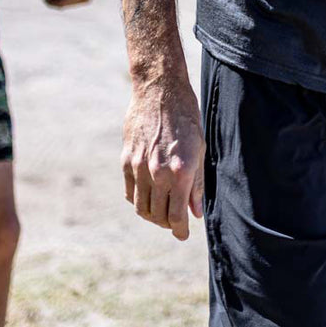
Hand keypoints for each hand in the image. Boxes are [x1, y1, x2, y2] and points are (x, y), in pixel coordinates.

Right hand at [122, 79, 205, 240]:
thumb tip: (195, 213)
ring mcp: (139, 168)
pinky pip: (130, 192)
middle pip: (158, 215)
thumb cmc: (186, 117)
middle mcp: (158, 173)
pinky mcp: (126, 161)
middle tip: (175, 221)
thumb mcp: (199, 149)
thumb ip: (196, 183)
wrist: (160, 92)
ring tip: (162, 212)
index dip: (181, 230)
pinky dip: (139, 201)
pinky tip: (149, 196)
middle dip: (168, 224)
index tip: (184, 234)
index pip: (177, 215)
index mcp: (180, 171)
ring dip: (152, 216)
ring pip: (141, 208)